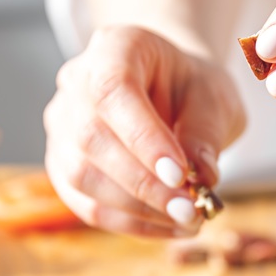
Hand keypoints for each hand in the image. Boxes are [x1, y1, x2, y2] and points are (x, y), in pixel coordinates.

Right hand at [44, 26, 244, 237]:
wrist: (172, 94)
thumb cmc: (192, 89)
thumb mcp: (214, 96)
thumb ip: (206, 131)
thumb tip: (202, 177)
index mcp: (114, 47)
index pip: (113, 90)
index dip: (143, 137)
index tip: (180, 175)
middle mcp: (75, 83)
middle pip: (91, 137)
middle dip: (143, 183)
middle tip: (190, 210)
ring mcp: (61, 126)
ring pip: (81, 176)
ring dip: (137, 208)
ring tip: (187, 221)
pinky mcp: (62, 167)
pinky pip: (86, 204)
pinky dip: (130, 223)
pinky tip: (168, 227)